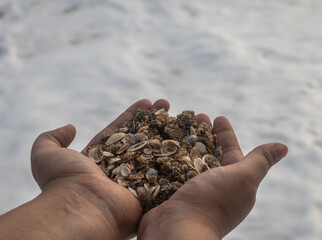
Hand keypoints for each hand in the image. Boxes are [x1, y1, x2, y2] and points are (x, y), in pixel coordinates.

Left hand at [29, 99, 169, 239]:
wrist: (83, 209)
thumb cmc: (65, 182)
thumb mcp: (46, 155)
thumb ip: (51, 138)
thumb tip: (70, 127)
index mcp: (101, 158)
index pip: (121, 131)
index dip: (134, 116)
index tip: (148, 101)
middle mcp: (121, 168)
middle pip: (142, 138)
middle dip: (155, 120)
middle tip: (168, 104)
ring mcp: (138, 179)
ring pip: (157, 151)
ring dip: (170, 132)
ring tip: (183, 115)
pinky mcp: (152, 190)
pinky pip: (168, 169)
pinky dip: (180, 155)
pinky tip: (190, 138)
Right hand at [136, 115, 287, 238]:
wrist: (177, 232)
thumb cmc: (212, 203)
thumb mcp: (243, 178)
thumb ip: (260, 161)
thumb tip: (284, 147)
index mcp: (233, 184)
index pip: (231, 152)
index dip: (226, 134)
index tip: (217, 116)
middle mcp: (214, 189)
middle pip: (209, 154)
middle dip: (204, 134)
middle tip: (195, 116)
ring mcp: (192, 193)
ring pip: (189, 161)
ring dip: (185, 143)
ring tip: (176, 126)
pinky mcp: (172, 195)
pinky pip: (171, 171)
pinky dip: (168, 158)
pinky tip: (161, 145)